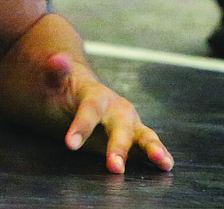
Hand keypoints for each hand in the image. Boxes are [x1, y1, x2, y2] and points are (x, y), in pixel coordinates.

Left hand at [45, 53, 173, 173]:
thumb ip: (56, 73)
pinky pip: (149, 146)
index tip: (70, 144)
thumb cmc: (66, 89)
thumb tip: (58, 58)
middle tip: (114, 166)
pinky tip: (167, 165)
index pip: (90, 110)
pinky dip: (159, 155)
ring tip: (163, 162)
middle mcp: (118, 109)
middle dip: (119, 146)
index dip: (81, 126)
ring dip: (153, 148)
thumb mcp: (56, 81)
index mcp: (96, 95)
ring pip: (143, 135)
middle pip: (120, 127)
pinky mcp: (135, 138)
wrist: (81, 91)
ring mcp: (130, 123)